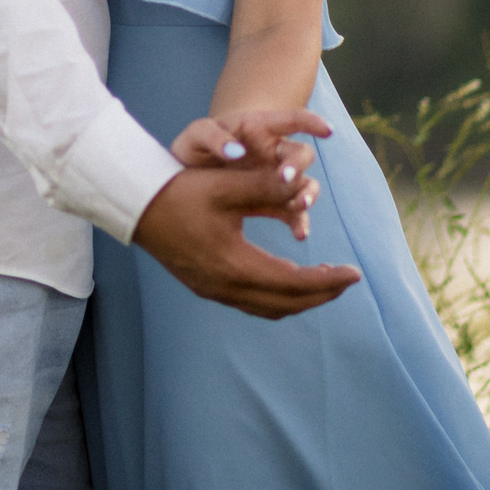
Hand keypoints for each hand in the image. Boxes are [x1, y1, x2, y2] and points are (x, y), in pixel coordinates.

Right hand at [130, 161, 360, 319]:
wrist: (134, 205)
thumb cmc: (178, 192)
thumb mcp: (224, 186)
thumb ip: (265, 186)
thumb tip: (301, 182)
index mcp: (236, 266)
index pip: (295, 283)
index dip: (328, 280)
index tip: (355, 273)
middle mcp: (226, 287)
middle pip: (286, 303)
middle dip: (320, 294)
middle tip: (345, 279)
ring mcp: (214, 291)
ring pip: (269, 308)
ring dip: (300, 298)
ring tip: (322, 281)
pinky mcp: (206, 286)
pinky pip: (252, 303)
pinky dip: (277, 296)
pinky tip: (284, 278)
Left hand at [170, 110, 328, 241]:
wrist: (192, 173)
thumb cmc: (197, 146)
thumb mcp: (197, 135)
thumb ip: (212, 137)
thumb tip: (236, 152)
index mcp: (259, 128)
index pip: (291, 120)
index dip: (311, 122)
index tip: (326, 131)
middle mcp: (275, 152)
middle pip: (301, 154)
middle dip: (298, 165)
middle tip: (286, 177)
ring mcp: (277, 177)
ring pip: (304, 184)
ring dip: (306, 194)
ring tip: (299, 206)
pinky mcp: (274, 201)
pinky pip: (294, 211)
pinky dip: (299, 222)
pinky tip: (299, 234)